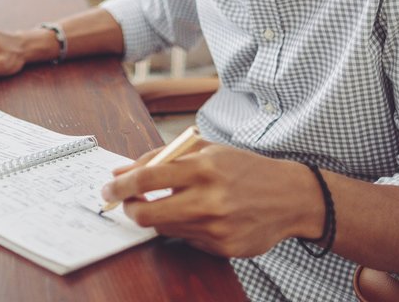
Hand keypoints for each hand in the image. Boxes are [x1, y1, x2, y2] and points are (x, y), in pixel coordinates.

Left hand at [102, 141, 324, 256]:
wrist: (291, 197)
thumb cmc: (245, 169)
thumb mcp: (207, 151)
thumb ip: (162, 158)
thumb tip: (121, 173)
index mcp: (204, 168)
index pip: (148, 177)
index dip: (121, 186)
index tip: (108, 189)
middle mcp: (209, 200)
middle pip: (148, 214)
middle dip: (130, 210)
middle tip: (128, 204)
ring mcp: (216, 228)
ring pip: (165, 228)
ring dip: (160, 217)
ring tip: (177, 203)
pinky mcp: (223, 248)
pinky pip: (187, 240)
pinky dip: (186, 229)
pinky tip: (205, 218)